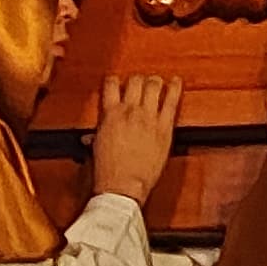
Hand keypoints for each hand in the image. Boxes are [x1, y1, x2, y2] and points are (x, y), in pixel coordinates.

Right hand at [92, 74, 185, 203]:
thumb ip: (96, 136)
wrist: (123, 186)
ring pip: (153, 86)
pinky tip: (177, 82)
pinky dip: (175, 89)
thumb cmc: (109, 171)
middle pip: (135, 81)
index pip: (111, 84)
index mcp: (111, 115)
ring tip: (156, 82)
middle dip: (137, 80)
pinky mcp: (164, 127)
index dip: (114, 80)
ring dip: (155, 82)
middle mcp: (130, 111)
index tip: (117, 81)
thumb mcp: (97, 148)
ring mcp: (148, 117)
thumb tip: (89, 137)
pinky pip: (171, 102)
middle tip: (140, 83)